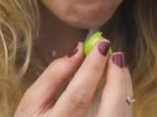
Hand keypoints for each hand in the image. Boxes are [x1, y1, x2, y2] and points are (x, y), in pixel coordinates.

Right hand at [15, 39, 133, 115]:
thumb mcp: (32, 101)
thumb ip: (53, 75)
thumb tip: (78, 50)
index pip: (79, 96)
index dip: (92, 70)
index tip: (102, 45)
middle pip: (110, 112)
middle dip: (117, 80)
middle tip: (116, 55)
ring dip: (124, 88)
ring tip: (118, 64)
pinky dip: (123, 100)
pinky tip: (118, 84)